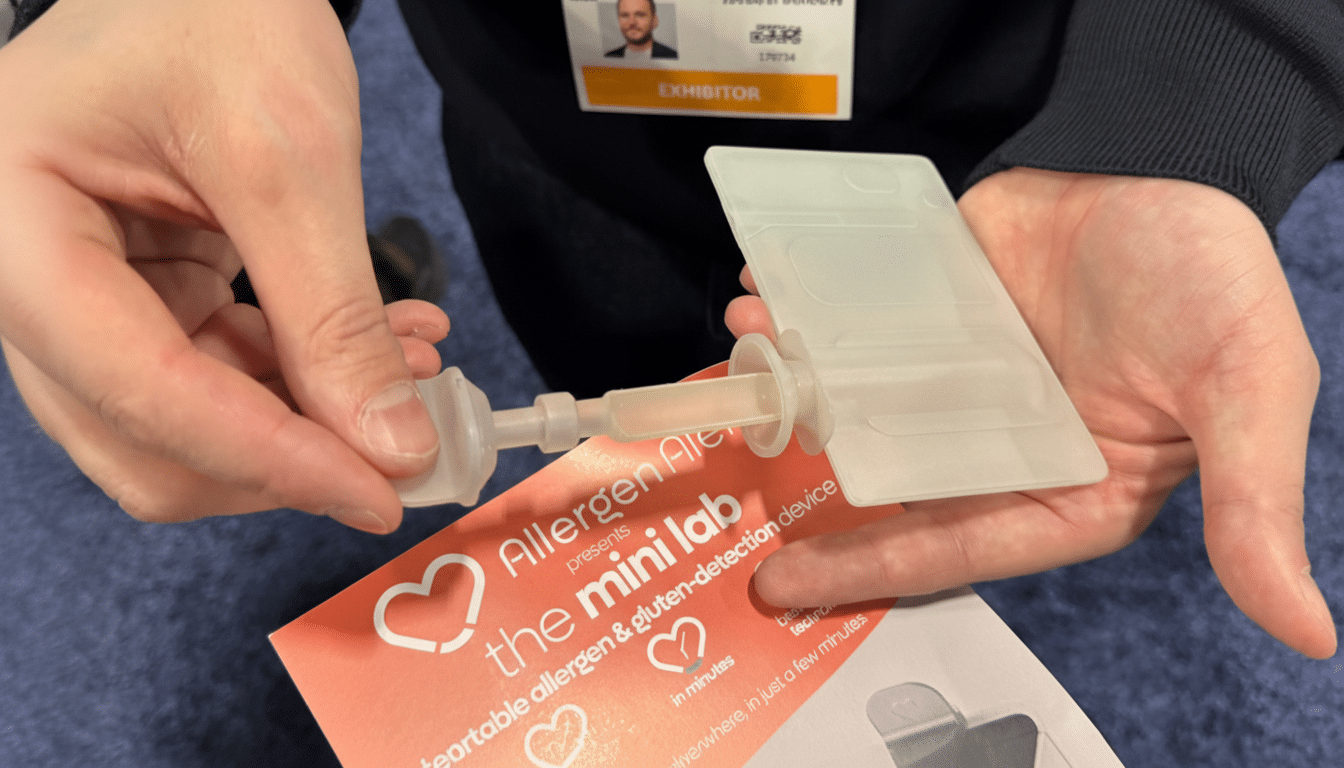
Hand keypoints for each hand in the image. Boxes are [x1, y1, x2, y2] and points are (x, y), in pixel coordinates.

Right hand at [0, 0, 443, 532]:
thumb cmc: (215, 9)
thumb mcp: (285, 155)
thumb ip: (331, 313)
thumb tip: (387, 443)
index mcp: (14, 225)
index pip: (135, 385)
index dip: (265, 458)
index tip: (376, 492)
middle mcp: (28, 276)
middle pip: (143, 436)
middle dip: (281, 461)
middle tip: (399, 458)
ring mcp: (84, 294)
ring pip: (187, 423)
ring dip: (307, 424)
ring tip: (413, 383)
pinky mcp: (140, 296)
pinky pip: (217, 378)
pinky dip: (303, 382)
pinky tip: (385, 352)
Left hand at [727, 168, 1335, 657]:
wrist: (1176, 161)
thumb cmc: (1218, 282)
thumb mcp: (1245, 394)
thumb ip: (1253, 509)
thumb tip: (1309, 632)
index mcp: (1067, 487)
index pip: (955, 547)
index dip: (870, 573)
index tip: (783, 587)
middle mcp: (998, 441)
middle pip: (886, 485)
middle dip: (806, 490)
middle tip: (729, 487)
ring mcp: (957, 375)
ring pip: (861, 402)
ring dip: (797, 387)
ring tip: (742, 362)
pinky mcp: (933, 314)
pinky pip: (860, 328)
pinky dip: (813, 318)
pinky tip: (767, 302)